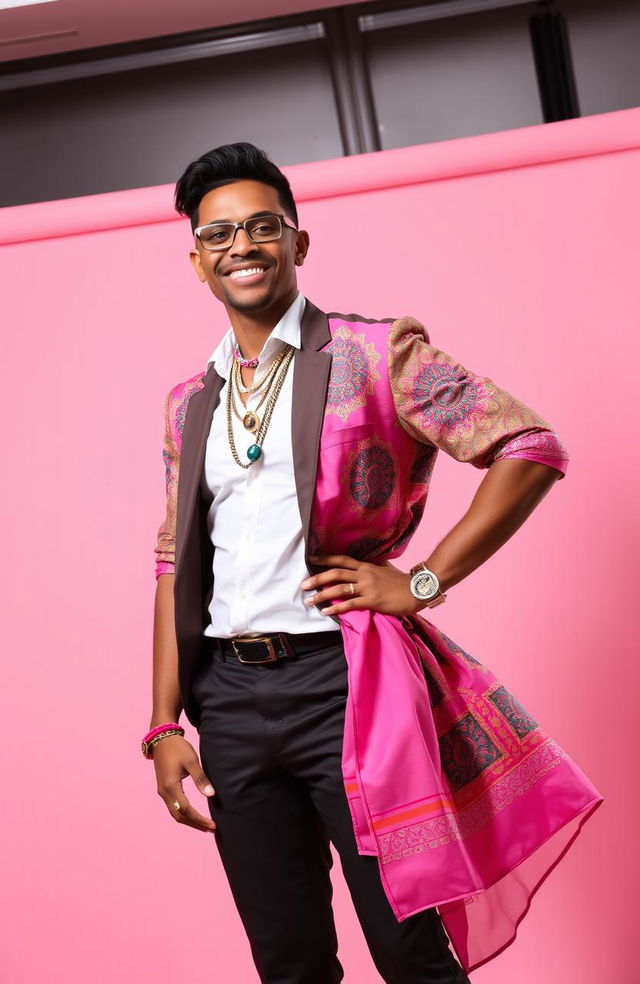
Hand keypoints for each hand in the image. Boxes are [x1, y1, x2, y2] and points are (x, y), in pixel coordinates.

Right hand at [152, 734, 216, 832]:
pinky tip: (193, 815)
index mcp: (171, 786)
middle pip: (179, 816)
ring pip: (174, 813)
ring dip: (189, 821)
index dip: (199, 819)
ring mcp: (162, 791)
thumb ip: (200, 778)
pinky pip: (173, 807)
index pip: (186, 810)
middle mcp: (164, 792)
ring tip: (204, 825)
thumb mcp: (191, 761)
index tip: (212, 824)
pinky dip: (183, 814)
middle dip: (195, 824)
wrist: (161, 739)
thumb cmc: (178, 748)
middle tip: (211, 829)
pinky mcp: (163, 789)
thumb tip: (211, 795)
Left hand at [301, 554, 426, 617]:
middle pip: (336, 573)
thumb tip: (366, 568)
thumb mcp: (385, 570)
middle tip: (303, 584)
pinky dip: (336, 608)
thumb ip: (373, 569)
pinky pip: (350, 604)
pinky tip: (326, 611)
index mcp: (366, 566)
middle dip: (317, 578)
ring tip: (310, 600)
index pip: (342, 559)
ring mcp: (367, 587)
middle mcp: (364, 574)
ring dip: (322, 595)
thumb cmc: (402, 582)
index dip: (326, 559)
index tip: (311, 559)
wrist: (418, 589)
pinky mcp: (372, 600)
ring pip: (339, 588)